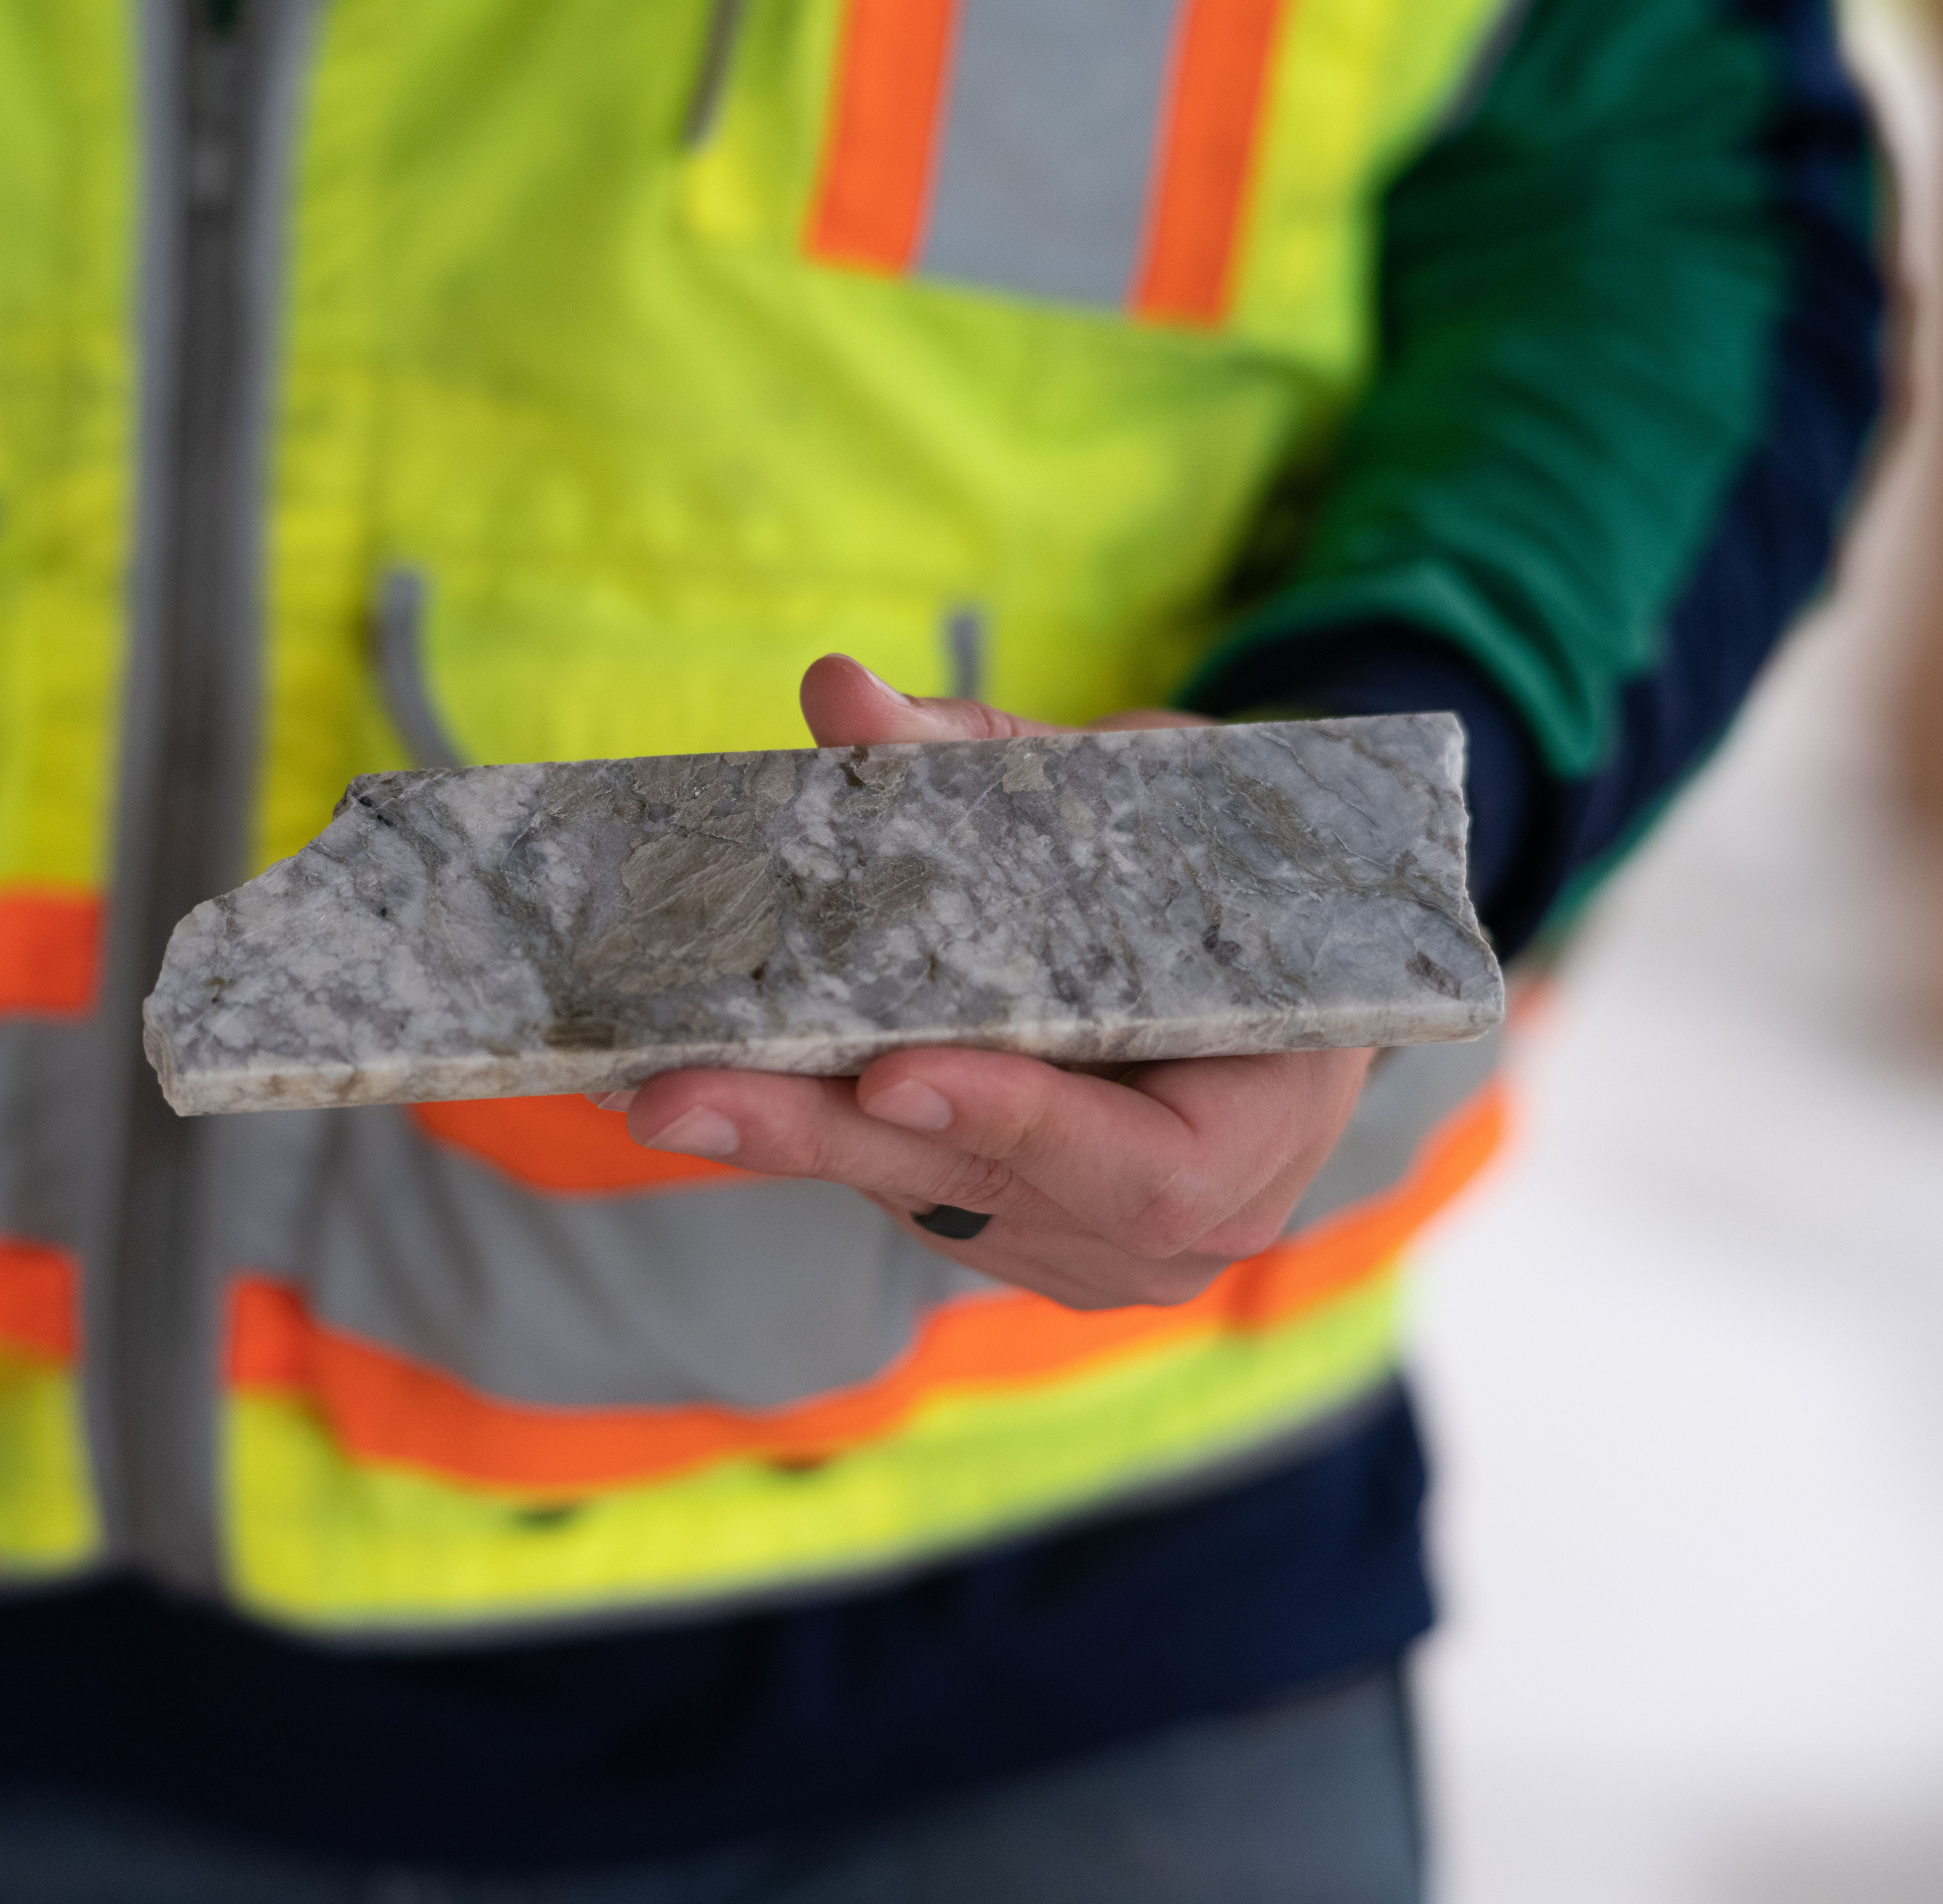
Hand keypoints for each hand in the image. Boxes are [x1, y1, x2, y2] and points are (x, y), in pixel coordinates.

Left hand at [615, 655, 1374, 1311]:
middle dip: (829, 1135)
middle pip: (996, 1187)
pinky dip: (826, 1135)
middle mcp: (1197, 1220)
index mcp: (1272, 1117)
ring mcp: (1104, 1248)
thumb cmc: (1214, 865)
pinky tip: (730, 1090)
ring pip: (932, 1198)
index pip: (1154, 1165)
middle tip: (680, 1096)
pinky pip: (913, 1192)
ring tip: (671, 1087)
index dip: (1023, 1121)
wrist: (1250, 950)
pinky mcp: (1025, 1239)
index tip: (894, 1069)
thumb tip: (840, 693)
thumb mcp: (1135, 794)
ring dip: (800, 1140)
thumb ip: (988, 758)